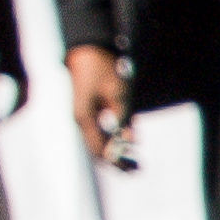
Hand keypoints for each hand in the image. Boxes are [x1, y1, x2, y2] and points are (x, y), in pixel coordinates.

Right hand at [66, 44, 128, 162]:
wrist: (87, 50)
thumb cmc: (102, 69)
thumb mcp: (119, 93)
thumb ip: (125, 118)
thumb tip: (132, 141)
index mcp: (84, 118)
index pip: (99, 149)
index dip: (116, 161)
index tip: (133, 169)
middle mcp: (81, 120)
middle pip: (98, 149)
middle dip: (117, 161)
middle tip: (137, 170)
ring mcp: (83, 116)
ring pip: (100, 141)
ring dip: (117, 151)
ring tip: (135, 162)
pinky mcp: (89, 110)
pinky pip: (101, 131)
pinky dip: (114, 139)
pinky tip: (131, 141)